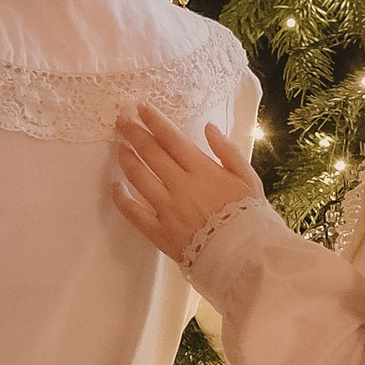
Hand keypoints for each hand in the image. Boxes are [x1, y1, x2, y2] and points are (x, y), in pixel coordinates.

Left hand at [111, 103, 265, 262]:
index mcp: (202, 170)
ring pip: (138, 177)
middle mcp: (180, 186)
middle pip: (150, 153)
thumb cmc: (249, 216)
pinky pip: (133, 212)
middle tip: (122, 120)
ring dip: (126, 158)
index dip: (154, 121)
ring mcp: (167, 209)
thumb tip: (209, 127)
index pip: (171, 139)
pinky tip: (114, 186)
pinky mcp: (159, 231)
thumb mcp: (248, 178)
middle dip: (134, 133)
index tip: (141, 108)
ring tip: (119, 147)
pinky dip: (121, 198)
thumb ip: (228, 151)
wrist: (245, 256)